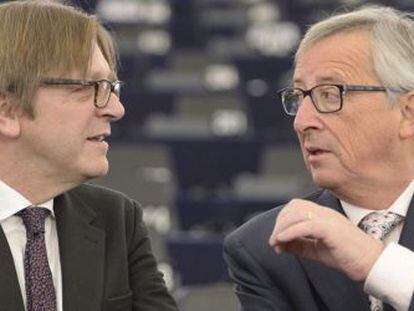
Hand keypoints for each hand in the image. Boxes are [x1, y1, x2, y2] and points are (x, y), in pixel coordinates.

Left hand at [268, 199, 383, 281]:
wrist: (370, 263)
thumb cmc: (346, 256)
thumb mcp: (316, 250)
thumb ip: (298, 244)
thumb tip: (278, 243)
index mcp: (322, 214)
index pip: (296, 206)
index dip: (282, 220)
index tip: (276, 238)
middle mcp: (324, 213)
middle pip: (293, 207)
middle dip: (279, 223)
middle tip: (273, 242)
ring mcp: (328, 219)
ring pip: (297, 213)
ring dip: (281, 228)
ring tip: (275, 243)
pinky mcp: (331, 228)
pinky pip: (305, 225)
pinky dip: (290, 232)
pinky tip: (282, 240)